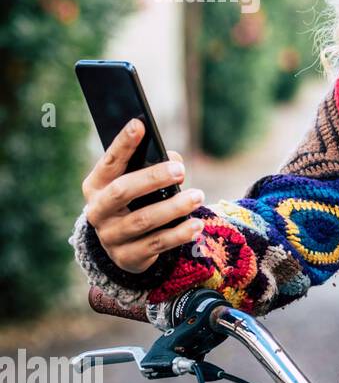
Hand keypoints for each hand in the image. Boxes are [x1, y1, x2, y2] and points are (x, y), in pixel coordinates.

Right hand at [81, 119, 205, 273]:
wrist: (123, 247)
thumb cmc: (134, 204)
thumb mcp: (136, 185)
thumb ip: (151, 168)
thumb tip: (173, 160)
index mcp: (96, 186)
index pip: (109, 162)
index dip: (123, 144)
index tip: (139, 124)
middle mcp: (98, 211)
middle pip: (122, 191)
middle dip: (152, 178)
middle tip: (179, 170)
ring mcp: (110, 237)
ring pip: (143, 220)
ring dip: (173, 207)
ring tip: (197, 196)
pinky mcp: (128, 257)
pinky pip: (156, 244)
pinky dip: (179, 234)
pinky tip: (196, 225)